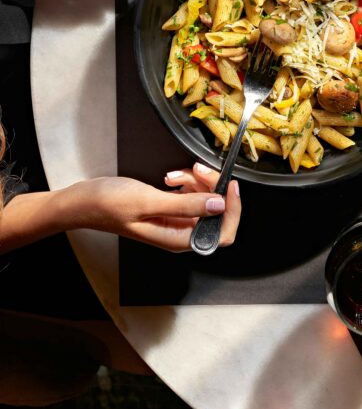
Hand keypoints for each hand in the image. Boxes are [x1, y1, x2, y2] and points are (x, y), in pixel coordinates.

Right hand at [59, 165, 240, 251]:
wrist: (82, 201)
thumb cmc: (107, 204)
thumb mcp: (148, 201)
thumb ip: (186, 205)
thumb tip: (218, 205)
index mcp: (178, 239)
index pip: (222, 234)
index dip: (233, 210)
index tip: (229, 184)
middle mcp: (180, 233)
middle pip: (216, 213)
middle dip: (212, 188)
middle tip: (198, 168)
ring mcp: (175, 221)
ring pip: (204, 200)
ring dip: (197, 182)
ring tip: (177, 173)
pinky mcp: (168, 209)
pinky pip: (190, 195)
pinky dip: (186, 182)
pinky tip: (171, 177)